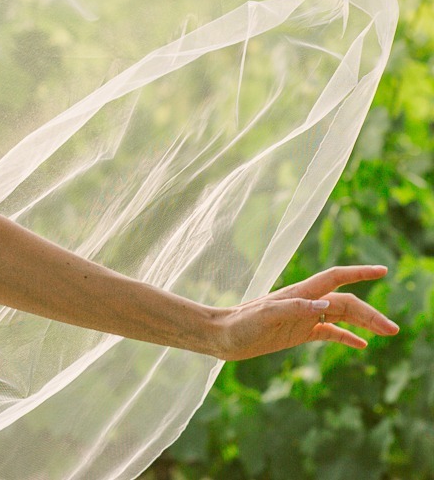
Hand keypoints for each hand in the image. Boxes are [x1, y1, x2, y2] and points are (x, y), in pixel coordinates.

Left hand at [211, 265, 397, 360]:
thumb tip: (325, 305)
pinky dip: (347, 337)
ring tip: (388, 334)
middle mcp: (305, 303)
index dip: (358, 273)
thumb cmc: (240, 324)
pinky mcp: (299, 332)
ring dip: (365, 324)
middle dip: (371, 313)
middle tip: (394, 330)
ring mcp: (304, 317)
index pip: (335, 278)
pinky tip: (362, 345)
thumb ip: (294, 308)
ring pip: (342, 316)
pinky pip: (329, 333)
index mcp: (299, 294)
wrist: (221, 336)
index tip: (382, 270)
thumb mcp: (264, 316)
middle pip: (346, 302)